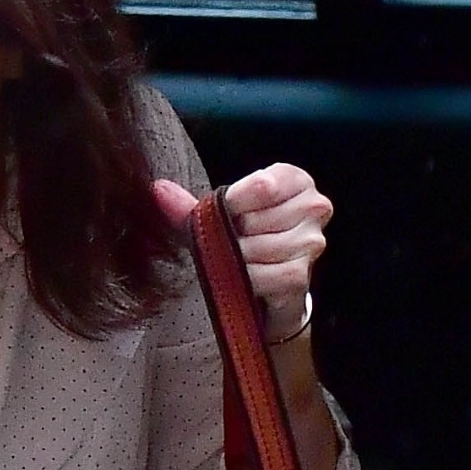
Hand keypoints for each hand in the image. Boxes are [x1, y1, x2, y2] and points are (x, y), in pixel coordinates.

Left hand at [153, 159, 332, 340]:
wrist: (268, 289)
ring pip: (256, 249)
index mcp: (295, 180)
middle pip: (255, 220)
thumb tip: (157, 190)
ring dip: (237, 260)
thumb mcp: (218, 217)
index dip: (232, 204)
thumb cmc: (246, 242)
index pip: (261, 186)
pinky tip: (246, 279)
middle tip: (234, 243)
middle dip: (233, 235)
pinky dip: (245, 279)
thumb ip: (189, 205)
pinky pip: (261, 275)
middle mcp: (313, 206)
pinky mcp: (301, 275)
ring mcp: (311, 242)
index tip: (226, 215)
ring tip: (239, 261)